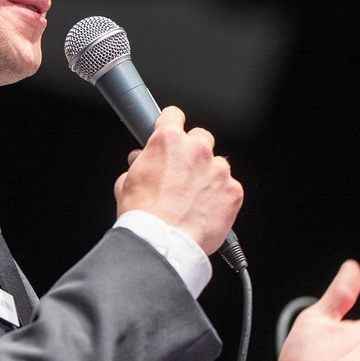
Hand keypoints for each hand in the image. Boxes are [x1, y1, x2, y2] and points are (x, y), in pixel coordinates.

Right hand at [113, 106, 242, 254]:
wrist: (162, 244)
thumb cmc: (143, 216)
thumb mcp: (126, 182)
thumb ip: (139, 165)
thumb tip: (141, 162)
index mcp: (168, 141)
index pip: (173, 115)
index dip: (170, 124)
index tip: (172, 130)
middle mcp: (196, 150)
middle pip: (201, 137)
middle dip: (192, 152)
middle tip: (181, 173)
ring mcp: (218, 170)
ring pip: (217, 164)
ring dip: (208, 176)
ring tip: (193, 199)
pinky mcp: (233, 192)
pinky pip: (229, 188)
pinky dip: (219, 197)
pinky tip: (204, 211)